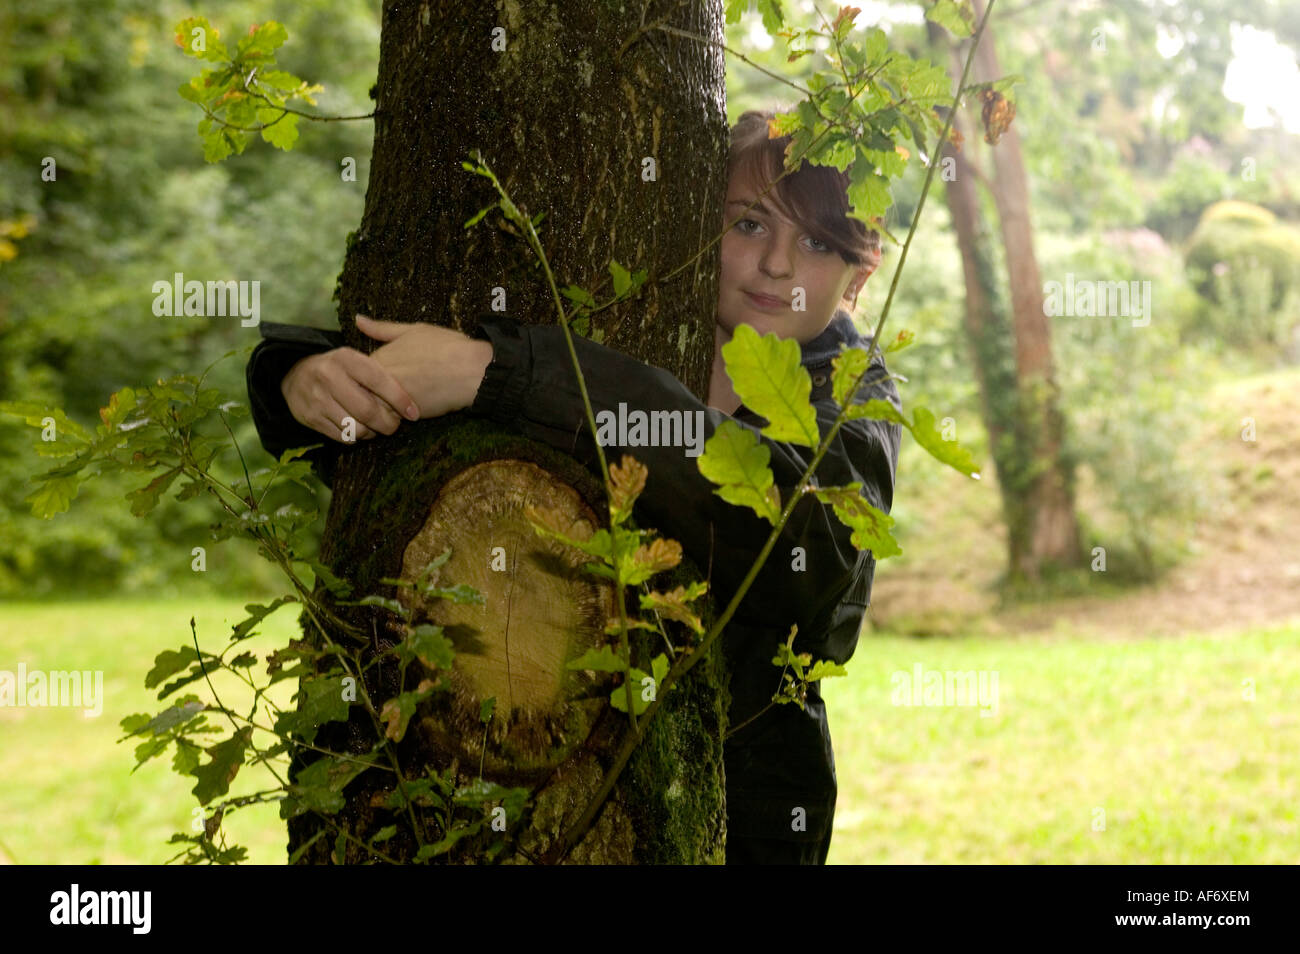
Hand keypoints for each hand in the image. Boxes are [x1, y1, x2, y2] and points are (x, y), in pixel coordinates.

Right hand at [281, 342, 419, 443]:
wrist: (295, 375)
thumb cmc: (338, 368)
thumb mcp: (355, 356)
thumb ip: (381, 363)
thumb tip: (415, 371)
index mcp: (345, 358)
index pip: (378, 380)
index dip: (399, 399)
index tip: (414, 413)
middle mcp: (329, 376)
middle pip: (367, 411)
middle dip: (387, 423)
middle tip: (395, 426)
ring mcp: (317, 398)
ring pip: (355, 427)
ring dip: (371, 432)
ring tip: (377, 428)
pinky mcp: (310, 417)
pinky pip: (342, 436)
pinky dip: (355, 437)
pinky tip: (360, 429)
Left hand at [355, 314, 493, 419]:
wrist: (471, 371)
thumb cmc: (447, 347)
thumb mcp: (413, 330)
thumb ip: (382, 329)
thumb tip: (357, 319)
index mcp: (379, 356)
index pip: (354, 373)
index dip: (366, 379)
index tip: (381, 380)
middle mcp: (378, 378)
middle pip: (358, 393)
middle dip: (366, 397)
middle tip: (386, 397)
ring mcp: (388, 397)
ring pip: (369, 411)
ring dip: (376, 413)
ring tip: (393, 409)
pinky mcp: (402, 416)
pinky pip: (385, 423)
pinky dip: (389, 423)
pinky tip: (402, 417)